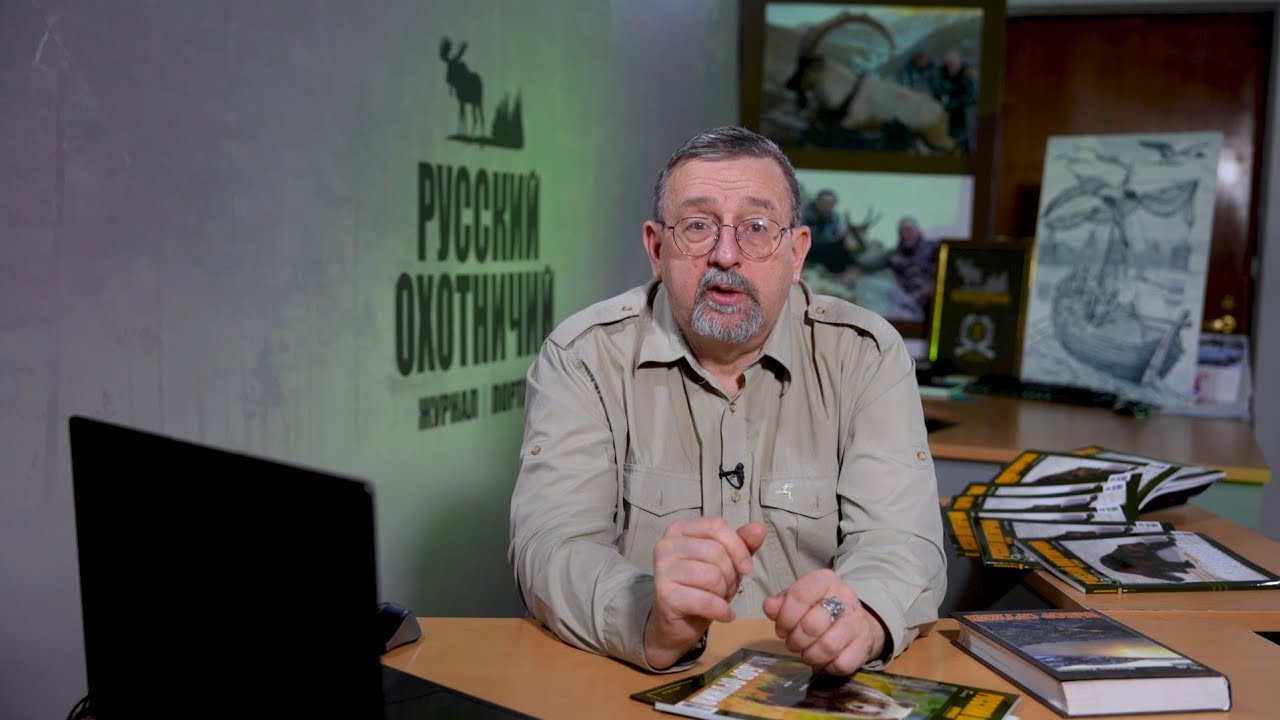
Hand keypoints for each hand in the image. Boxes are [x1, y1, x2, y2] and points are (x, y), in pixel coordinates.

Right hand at [644, 519, 766, 668]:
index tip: (747, 567)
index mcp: (680, 529)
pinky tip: (724, 615)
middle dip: (731, 575)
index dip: (738, 547)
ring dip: (725, 593)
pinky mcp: (664, 594)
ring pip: (712, 576)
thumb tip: (759, 528)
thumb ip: (741, 544)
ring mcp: (662, 569)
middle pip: (716, 552)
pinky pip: (706, 600)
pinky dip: (721, 610)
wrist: (674, 623)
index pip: (716, 526)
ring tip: (721, 600)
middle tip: (727, 588)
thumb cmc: (700, 587)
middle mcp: (667, 545)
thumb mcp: (725, 562)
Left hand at [762, 569, 885, 674]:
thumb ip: (781, 602)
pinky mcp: (865, 645)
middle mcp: (845, 597)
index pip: (800, 595)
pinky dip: (828, 667)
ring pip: (828, 647)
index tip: (781, 630)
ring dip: (811, 656)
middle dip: (796, 640)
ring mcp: (857, 622)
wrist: (855, 621)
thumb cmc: (820, 608)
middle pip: (813, 625)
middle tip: (792, 643)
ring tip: (806, 653)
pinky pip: (842, 664)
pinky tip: (824, 660)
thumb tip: (769, 606)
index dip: (785, 617)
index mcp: (825, 580)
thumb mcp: (799, 599)